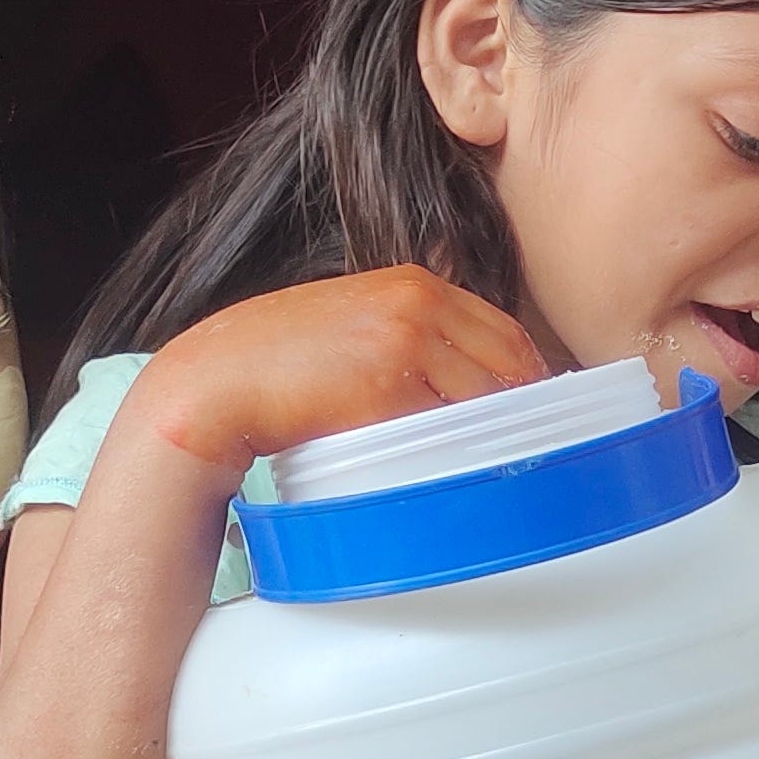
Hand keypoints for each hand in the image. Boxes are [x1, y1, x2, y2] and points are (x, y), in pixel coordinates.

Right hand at [133, 268, 547, 484]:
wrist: (219, 380)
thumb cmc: (281, 363)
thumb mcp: (355, 326)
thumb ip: (410, 337)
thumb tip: (470, 385)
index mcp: (415, 284)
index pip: (505, 330)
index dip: (529, 376)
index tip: (539, 413)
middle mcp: (418, 304)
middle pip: (510, 362)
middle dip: (527, 409)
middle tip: (537, 449)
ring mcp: (405, 342)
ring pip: (487, 397)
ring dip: (498, 435)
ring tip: (505, 469)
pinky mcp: (387, 388)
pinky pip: (447, 427)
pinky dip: (459, 452)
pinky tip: (462, 473)